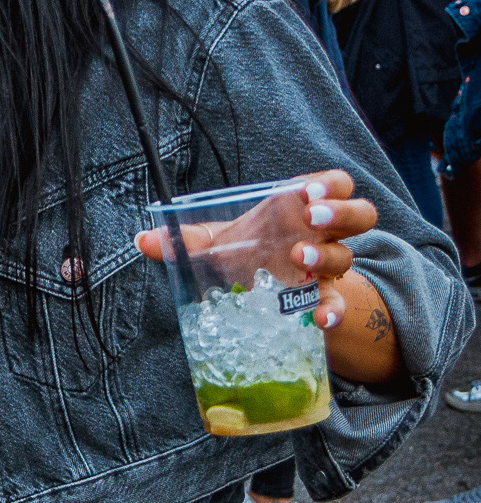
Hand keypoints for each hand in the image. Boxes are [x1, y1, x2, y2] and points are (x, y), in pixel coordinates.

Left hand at [135, 169, 377, 331]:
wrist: (263, 291)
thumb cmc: (245, 253)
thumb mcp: (219, 242)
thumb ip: (185, 240)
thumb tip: (143, 239)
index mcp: (302, 209)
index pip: (334, 184)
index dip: (330, 184)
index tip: (308, 191)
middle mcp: (323, 235)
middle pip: (359, 214)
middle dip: (340, 213)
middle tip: (312, 219)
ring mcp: (328, 268)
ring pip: (350, 256)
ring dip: (329, 257)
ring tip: (300, 259)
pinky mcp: (324, 299)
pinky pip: (339, 304)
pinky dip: (334, 311)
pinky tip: (321, 318)